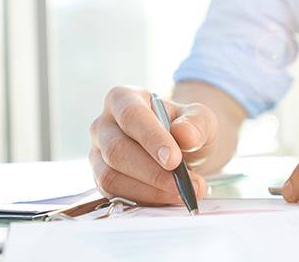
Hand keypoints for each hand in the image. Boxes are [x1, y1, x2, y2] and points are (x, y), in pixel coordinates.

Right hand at [89, 86, 216, 204]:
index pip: (131, 116)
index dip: (151, 138)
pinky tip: (168, 198)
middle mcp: (104, 124)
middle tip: (182, 184)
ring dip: (149, 190)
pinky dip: (144, 200)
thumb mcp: (200, 119)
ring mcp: (98, 153)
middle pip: (116, 150)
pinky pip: (115, 194)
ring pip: (111, 176)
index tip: (174, 159)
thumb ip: (197, 123)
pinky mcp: (101, 179)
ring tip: (181, 192)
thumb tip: (185, 134)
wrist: (181, 149)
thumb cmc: (185, 128)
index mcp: (123, 98)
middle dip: (152, 172)